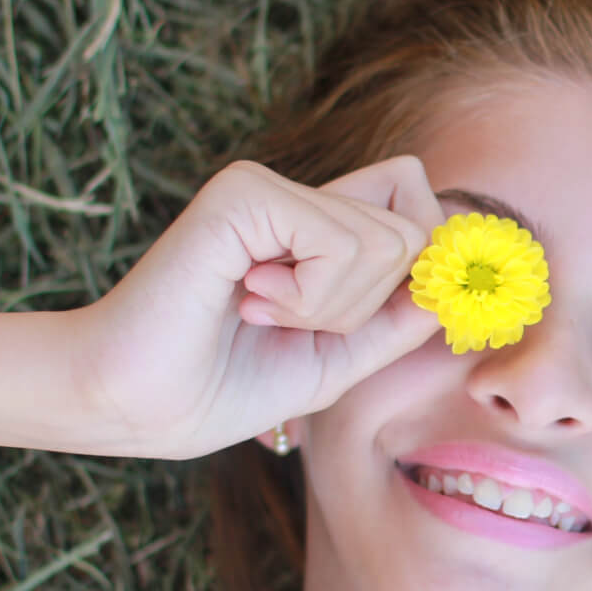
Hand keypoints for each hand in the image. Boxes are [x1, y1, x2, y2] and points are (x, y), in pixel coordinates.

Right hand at [67, 155, 446, 460]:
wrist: (131, 405)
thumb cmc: (218, 387)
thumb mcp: (337, 358)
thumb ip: (399, 317)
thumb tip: (460, 279)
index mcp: (313, 226)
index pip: (419, 208)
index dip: (428, 267)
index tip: (378, 320)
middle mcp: (294, 194)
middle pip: (416, 228)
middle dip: (369, 303)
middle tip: (286, 321)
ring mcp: (268, 185)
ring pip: (391, 241)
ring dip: (334, 306)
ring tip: (259, 312)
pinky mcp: (245, 192)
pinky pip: (345, 242)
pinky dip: (310, 296)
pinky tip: (246, 298)